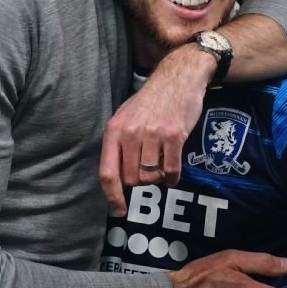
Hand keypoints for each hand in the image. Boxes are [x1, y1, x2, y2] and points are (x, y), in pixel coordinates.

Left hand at [101, 45, 214, 214]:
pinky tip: (173, 174)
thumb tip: (116, 180)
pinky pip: (171, 171)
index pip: (108, 172)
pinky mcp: (174, 136)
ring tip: (161, 167)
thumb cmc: (151, 100)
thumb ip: (120, 145)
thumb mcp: (126, 117)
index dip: (112, 196)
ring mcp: (153, 134)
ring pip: (150, 177)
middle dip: (140, 182)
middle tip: (148, 171)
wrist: (178, 77)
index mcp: (115, 130)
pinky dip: (172, 178)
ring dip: (157, 179)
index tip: (120, 210)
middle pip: (131, 179)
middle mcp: (131, 133)